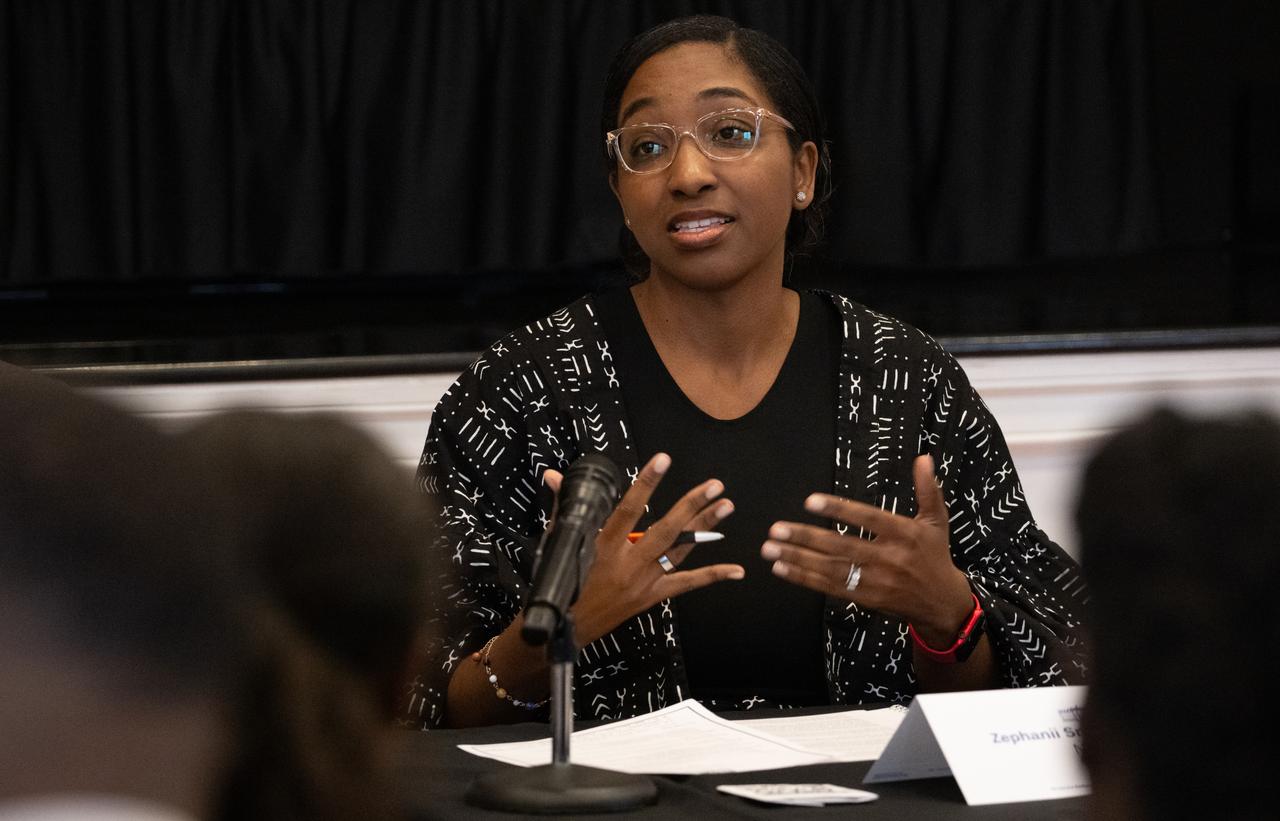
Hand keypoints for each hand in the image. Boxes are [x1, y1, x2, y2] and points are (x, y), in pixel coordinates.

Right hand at [543, 453, 740, 646]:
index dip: (647, 484)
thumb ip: (564, 507)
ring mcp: (644, 581)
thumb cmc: (562, 582)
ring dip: (705, 527)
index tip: (663, 460)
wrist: (565, 629)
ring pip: (680, 551)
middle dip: (692, 505)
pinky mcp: (653, 597)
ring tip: (725, 505)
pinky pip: (687, 584)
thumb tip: (553, 476)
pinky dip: (713, 575)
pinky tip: (737, 570)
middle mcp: (628, 563)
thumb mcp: (559, 543)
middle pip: (666, 530)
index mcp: (604, 546)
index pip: (629, 509)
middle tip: (715, 486)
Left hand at [760, 454, 972, 645]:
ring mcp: (875, 581)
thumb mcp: (936, 521)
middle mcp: (888, 559)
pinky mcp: (865, 598)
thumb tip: (923, 458)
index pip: (868, 519)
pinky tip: (782, 568)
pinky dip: (804, 578)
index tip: (810, 501)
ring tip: (770, 548)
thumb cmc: (934, 555)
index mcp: (905, 535)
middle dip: (806, 538)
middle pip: (842, 547)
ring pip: (831, 569)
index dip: (840, 509)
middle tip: (776, 529)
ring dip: (797, 559)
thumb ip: (927, 489)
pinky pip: (830, 587)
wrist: (942, 603)